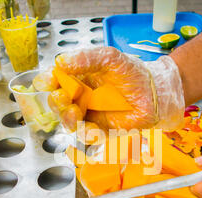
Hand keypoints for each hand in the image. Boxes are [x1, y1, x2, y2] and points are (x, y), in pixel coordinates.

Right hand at [55, 46, 184, 130]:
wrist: (154, 92)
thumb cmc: (132, 73)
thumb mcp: (109, 58)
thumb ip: (86, 58)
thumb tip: (60, 62)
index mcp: (79, 78)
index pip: (55, 80)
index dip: (47, 82)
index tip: (46, 82)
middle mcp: (81, 97)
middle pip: (58, 103)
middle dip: (56, 102)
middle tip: (63, 98)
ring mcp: (90, 115)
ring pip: (69, 122)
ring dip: (67, 119)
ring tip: (75, 113)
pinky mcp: (102, 130)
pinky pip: (88, 136)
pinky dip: (87, 133)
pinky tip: (91, 128)